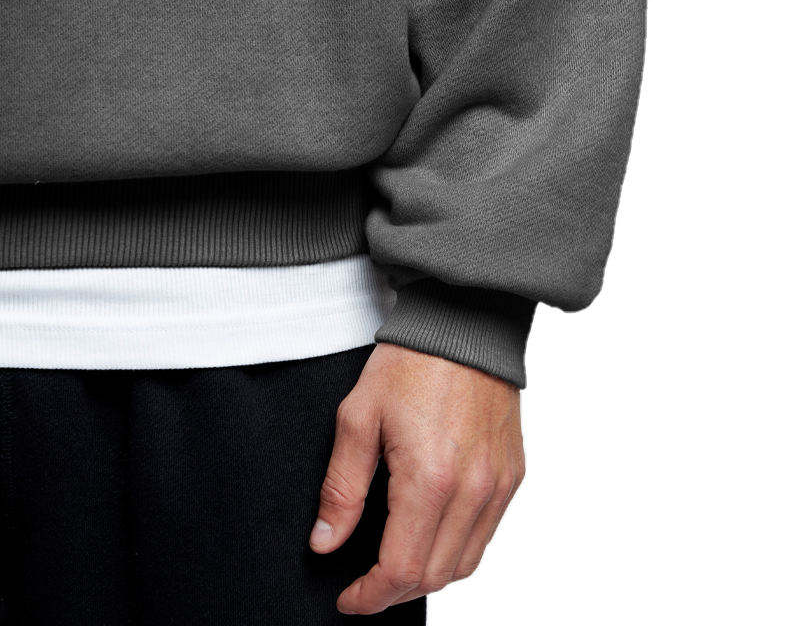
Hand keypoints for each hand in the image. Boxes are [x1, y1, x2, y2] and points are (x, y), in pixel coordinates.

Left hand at [309, 342, 524, 614]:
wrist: (464, 324)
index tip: (347, 598)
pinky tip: (432, 532)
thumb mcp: (358, 418)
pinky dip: (457, 548)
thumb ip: (341, 488)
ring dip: (427, 574)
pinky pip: (487, 533)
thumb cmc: (409, 363)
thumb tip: (326, 542)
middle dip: (393, 592)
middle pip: (434, 575)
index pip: (401, 569)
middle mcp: (473, 489)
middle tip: (365, 583)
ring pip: (465, 563)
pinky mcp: (513, 473)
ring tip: (395, 562)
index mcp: (430, 477)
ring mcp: (499, 483)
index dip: (369, 596)